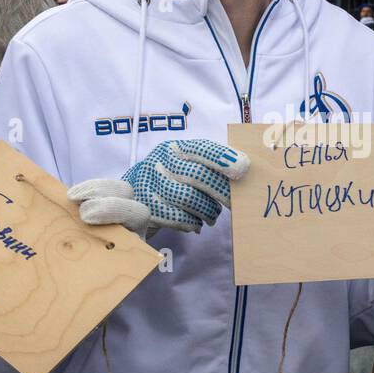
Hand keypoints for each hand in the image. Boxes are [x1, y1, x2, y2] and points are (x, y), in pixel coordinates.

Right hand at [69, 139, 249, 235]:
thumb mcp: (186, 168)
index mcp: (175, 148)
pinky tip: (195, 224)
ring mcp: (148, 184)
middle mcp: (159, 162)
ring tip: (212, 216)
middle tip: (235, 205)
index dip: (222, 157)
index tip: (243, 168)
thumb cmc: (171, 184)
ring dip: (206, 211)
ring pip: (187, 198)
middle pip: (198, 176)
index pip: (201, 149)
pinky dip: (190, 222)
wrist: (128, 201)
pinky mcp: (142, 207)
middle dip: (221, 192)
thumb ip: (213, 166)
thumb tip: (245, 168)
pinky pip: (175, 217)